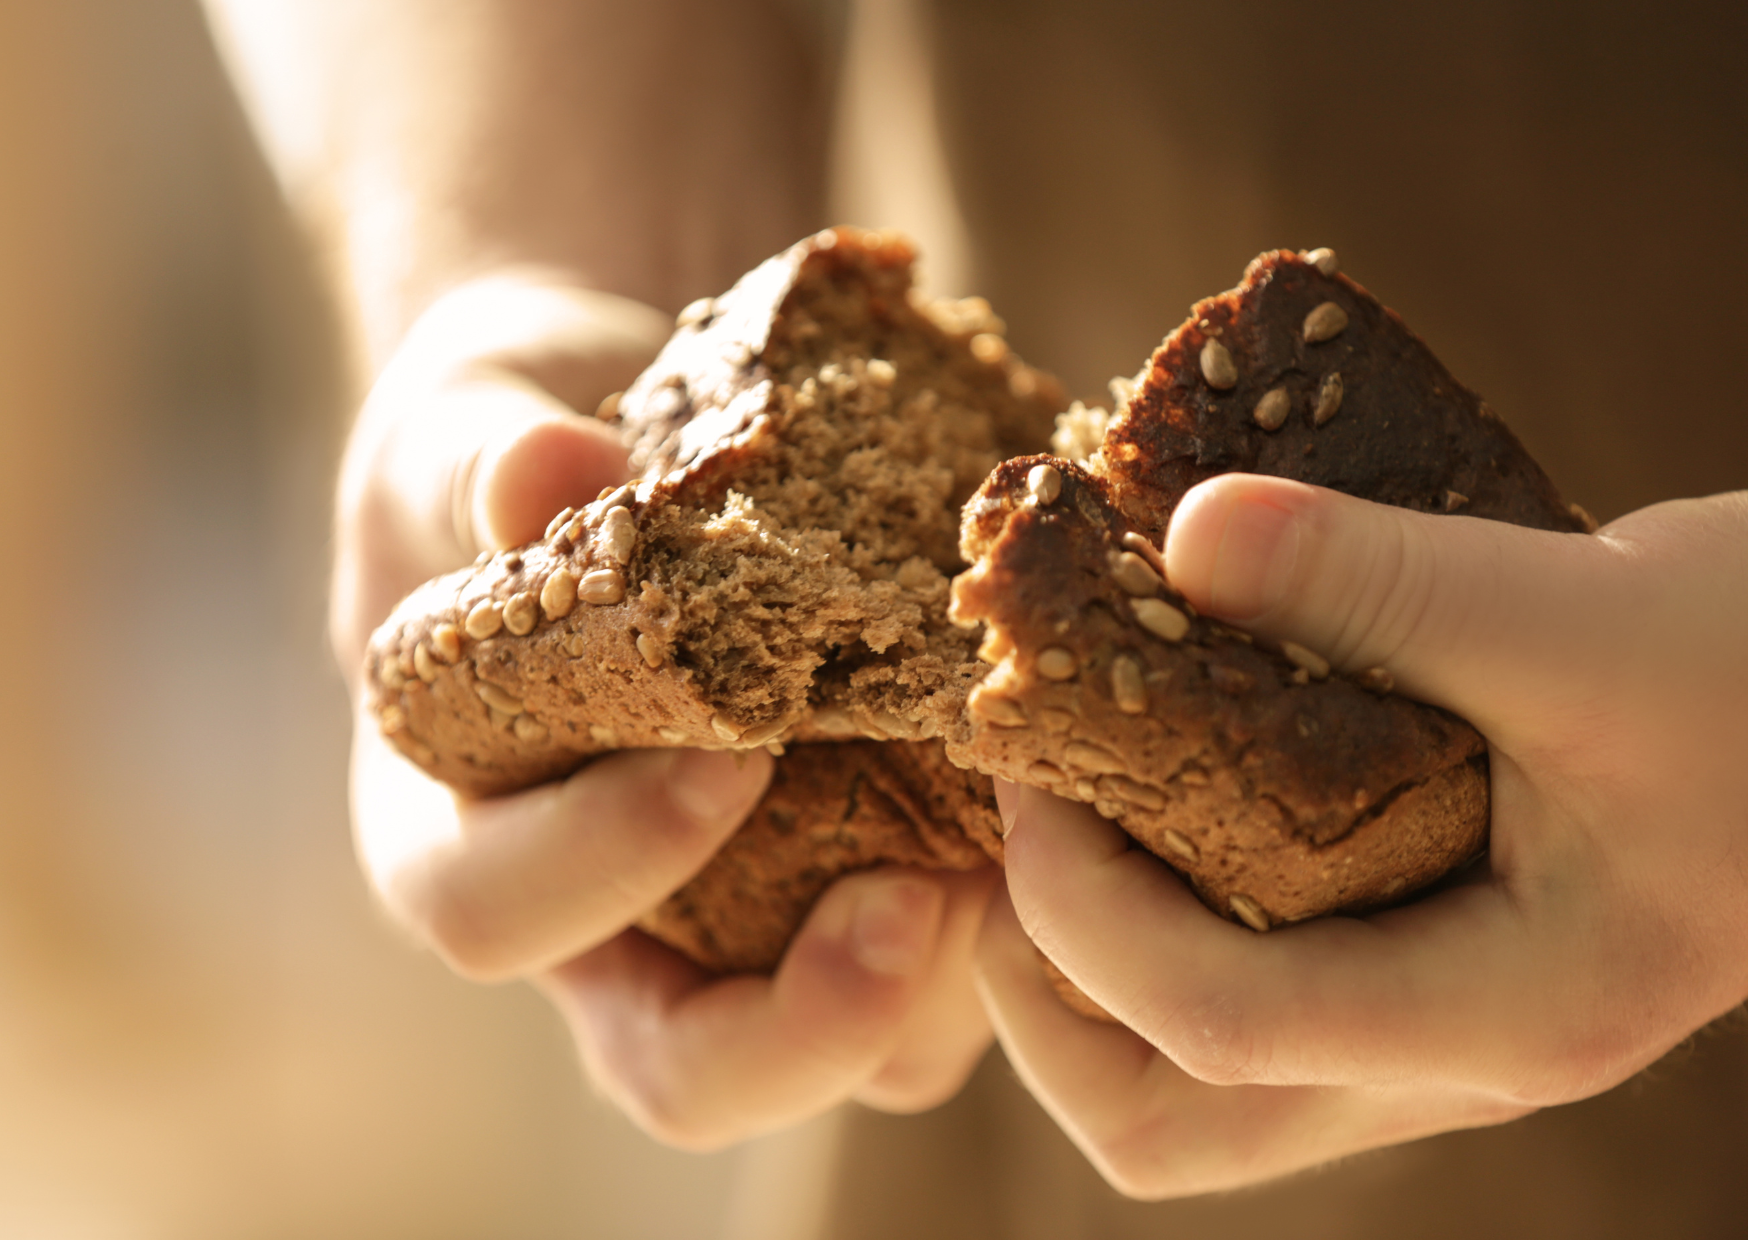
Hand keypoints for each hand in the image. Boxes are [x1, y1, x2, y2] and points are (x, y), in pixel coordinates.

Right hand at [339, 273, 994, 1149]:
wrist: (638, 450)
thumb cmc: (525, 449)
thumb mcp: (470, 426)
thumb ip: (483, 460)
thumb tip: (545, 469)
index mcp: (464, 830)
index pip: (490, 914)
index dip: (599, 862)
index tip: (727, 756)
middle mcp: (607, 922)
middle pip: (681, 1070)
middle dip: (801, 1023)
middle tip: (916, 901)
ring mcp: (751, 929)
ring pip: (846, 1055)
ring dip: (944, 986)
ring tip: (1017, 851)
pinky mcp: (870, 890)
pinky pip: (949, 981)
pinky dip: (1014, 925)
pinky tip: (1056, 805)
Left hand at [974, 474, 1747, 1197]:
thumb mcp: (1583, 614)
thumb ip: (1378, 582)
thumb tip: (1180, 540)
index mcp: (1504, 1012)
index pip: (1212, 1024)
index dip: (1074, 902)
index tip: (1027, 759)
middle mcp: (1457, 1053)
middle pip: (1170, 1123)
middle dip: (1050, 997)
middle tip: (1025, 827)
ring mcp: (1436, 1022)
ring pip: (1202, 1075)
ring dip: (1098, 959)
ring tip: (1072, 797)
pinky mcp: (1423, 960)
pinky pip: (1250, 987)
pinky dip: (1169, 907)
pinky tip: (1159, 777)